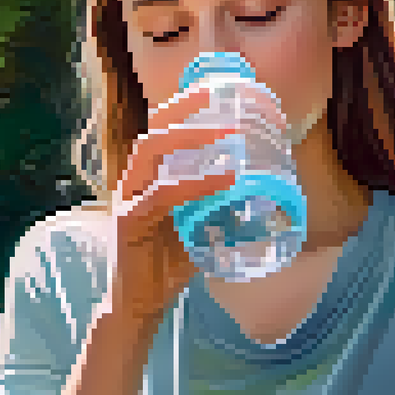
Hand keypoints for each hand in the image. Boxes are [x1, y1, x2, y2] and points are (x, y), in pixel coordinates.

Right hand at [108, 86, 241, 327]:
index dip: (189, 103)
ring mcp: (128, 198)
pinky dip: (196, 183)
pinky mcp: (129, 223)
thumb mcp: (199, 224)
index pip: (163, 125)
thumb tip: (266, 190)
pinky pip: (162, 195)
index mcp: (148, 174)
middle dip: (188, 107)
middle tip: (226, 99)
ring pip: (152, 150)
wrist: (140, 306)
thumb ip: (220, 203)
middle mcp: (134, 179)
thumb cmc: (169, 264)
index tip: (223, 89)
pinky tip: (226, 178)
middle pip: (155, 126)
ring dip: (192, 136)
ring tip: (230, 133)